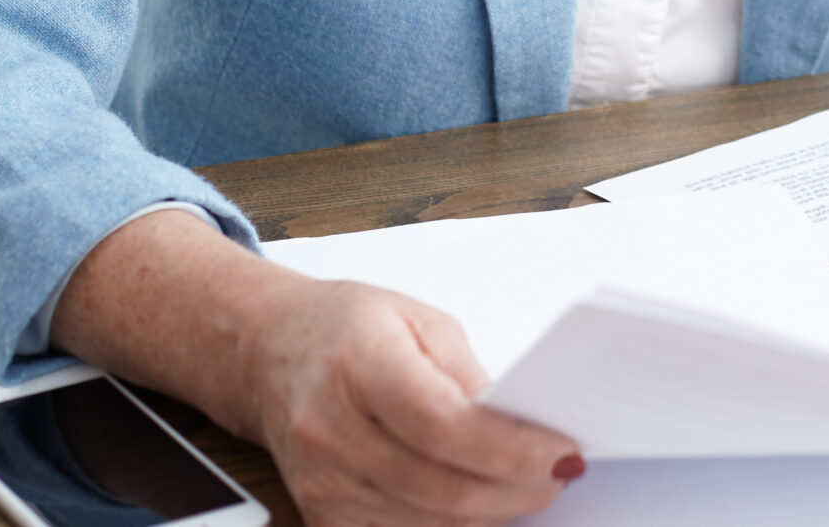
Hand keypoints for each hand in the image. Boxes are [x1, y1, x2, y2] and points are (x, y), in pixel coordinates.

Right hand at [236, 277, 582, 526]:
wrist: (267, 353)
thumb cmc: (344, 328)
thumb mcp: (420, 321)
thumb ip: (469, 376)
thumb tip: (523, 424)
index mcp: (360, 366)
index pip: (444, 425)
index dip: (512, 449)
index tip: (561, 451)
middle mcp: (330, 432)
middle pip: (442, 487)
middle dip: (516, 489)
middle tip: (559, 474)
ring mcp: (322, 483)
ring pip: (427, 525)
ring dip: (491, 514)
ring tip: (527, 485)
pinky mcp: (321, 517)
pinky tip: (479, 502)